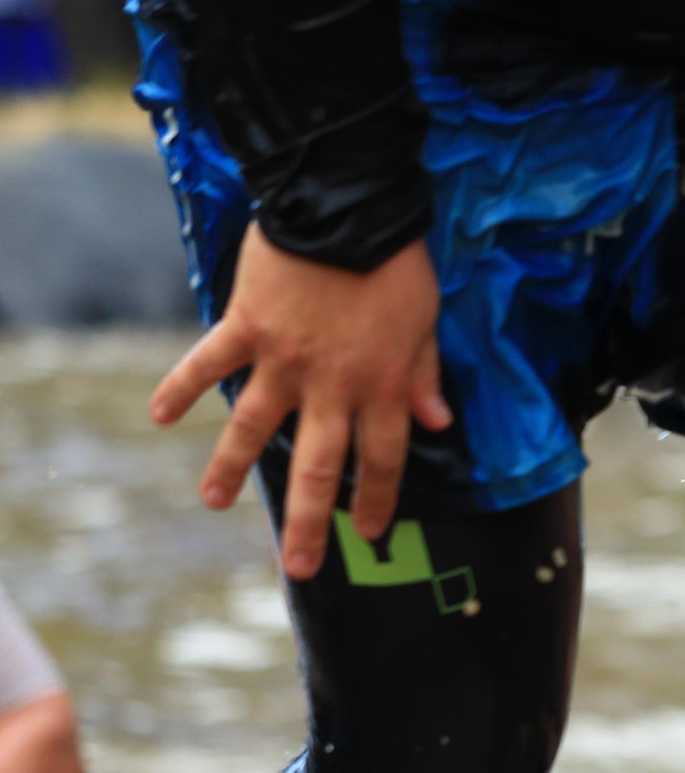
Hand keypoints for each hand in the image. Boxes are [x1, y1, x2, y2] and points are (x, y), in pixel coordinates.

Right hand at [151, 228, 448, 580]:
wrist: (346, 206)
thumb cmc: (394, 263)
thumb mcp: (426, 321)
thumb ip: (424, 375)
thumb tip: (436, 424)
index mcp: (384, 388)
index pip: (383, 461)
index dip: (377, 501)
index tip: (368, 533)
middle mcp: (333, 386)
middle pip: (322, 468)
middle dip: (312, 522)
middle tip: (301, 566)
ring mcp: (284, 360)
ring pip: (255, 429)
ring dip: (232, 469)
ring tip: (213, 503)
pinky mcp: (247, 327)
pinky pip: (208, 364)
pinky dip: (180, 388)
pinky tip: (160, 417)